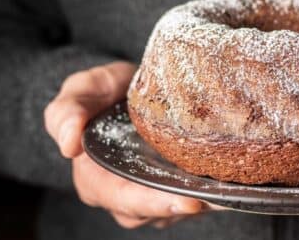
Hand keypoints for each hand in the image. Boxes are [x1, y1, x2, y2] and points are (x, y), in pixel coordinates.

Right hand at [45, 61, 219, 228]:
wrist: (122, 88)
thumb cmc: (98, 93)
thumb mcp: (80, 92)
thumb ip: (68, 112)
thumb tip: (68, 144)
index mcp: (97, 180)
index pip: (126, 200)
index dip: (156, 203)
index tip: (189, 202)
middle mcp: (125, 194)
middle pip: (157, 210)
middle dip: (187, 206)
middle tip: (219, 198)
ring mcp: (151, 191)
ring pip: (178, 206)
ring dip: (204, 200)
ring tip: (231, 188)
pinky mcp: (173, 182)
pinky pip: (192, 193)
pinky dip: (210, 188)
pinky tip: (230, 178)